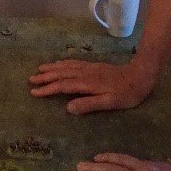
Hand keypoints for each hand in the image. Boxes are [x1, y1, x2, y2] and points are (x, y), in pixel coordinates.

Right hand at [29, 58, 154, 112]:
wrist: (140, 75)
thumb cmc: (126, 94)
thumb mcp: (109, 103)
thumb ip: (88, 105)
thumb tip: (67, 108)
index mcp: (87, 83)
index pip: (62, 86)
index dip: (48, 89)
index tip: (34, 92)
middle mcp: (85, 74)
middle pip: (61, 74)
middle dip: (45, 77)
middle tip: (31, 80)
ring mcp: (89, 68)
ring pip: (66, 67)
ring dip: (52, 68)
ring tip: (39, 69)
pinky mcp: (93, 66)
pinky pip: (73, 63)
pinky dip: (63, 63)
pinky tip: (59, 63)